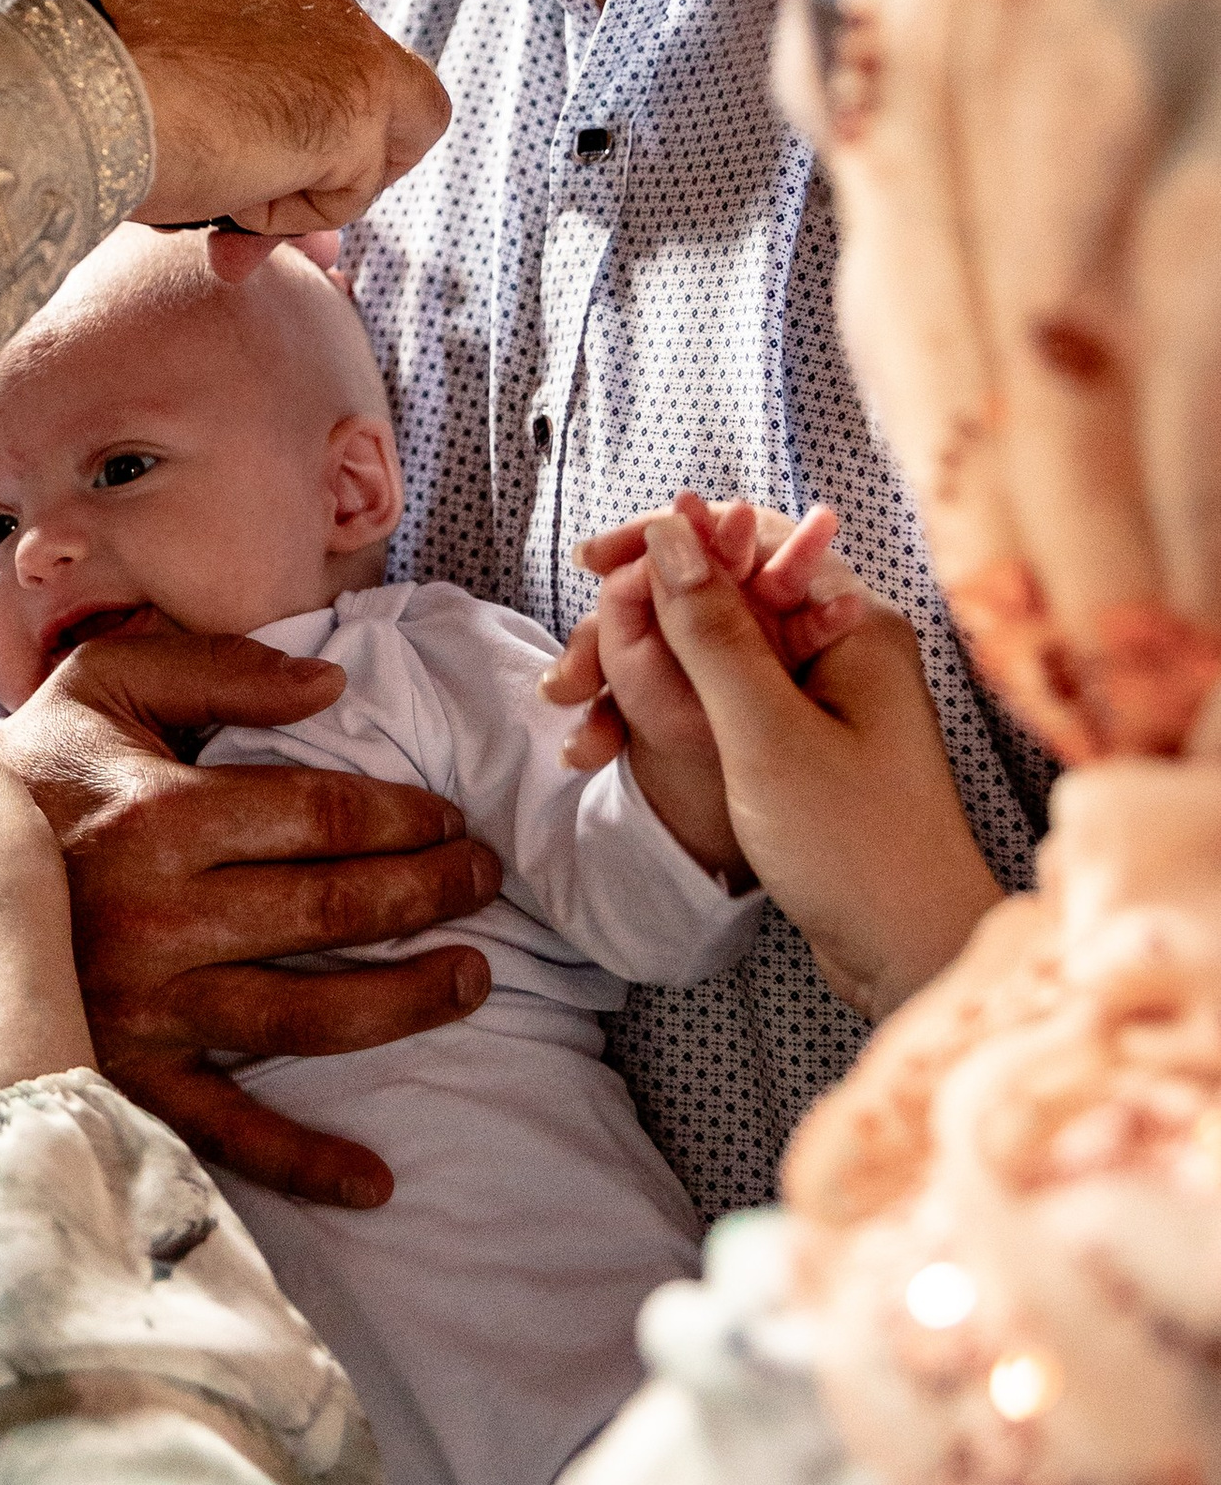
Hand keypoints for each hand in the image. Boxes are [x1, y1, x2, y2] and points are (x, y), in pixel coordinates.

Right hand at [0, 622, 499, 1207]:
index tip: (448, 819)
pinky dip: (305, 1160)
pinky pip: (226, 1129)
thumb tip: (329, 687)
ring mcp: (143, 1005)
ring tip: (471, 980)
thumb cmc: (28, 774)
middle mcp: (161, 914)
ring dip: (406, 1000)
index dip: (405, 816)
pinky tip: (376, 1180)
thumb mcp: (103, 684)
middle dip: (429, 893)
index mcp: (161, 814)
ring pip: (307, 1014)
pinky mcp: (123, 1072)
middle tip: (485, 882)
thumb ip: (217, 669)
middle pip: (332, 907)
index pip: (322, 814)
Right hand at [52, 0, 448, 239]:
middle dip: (299, 161)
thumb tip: (198, 144)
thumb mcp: (124, 58)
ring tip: (215, 202)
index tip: (203, 159)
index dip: (256, 116)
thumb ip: (176, 82)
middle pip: (341, 83)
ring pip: (377, 129)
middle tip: (231, 217)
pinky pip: (353, 186)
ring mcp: (341, 29)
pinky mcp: (361, 92)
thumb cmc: (50, 65)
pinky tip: (225, 196)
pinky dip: (295, 212)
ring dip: (302, 186)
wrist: (49, 64)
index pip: (281, 44)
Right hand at [546, 498, 867, 877]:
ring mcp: (824, 697)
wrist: (912, 955)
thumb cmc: (856, 845)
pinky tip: (610, 748)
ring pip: (711, 653)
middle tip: (572, 667)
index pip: (748, 536)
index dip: (664, 540)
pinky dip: (662, 715)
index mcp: (854, 621)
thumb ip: (714, 630)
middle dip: (637, 620)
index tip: (591, 564)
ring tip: (576, 714)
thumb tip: (669, 530)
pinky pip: (719, 703)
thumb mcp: (766, 733)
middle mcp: (843, 645)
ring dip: (638, 673)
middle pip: (721, 594)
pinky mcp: (804, 744)